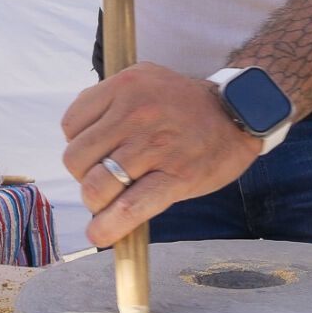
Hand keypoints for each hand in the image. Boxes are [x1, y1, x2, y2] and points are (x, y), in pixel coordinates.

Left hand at [60, 62, 259, 247]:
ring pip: (96, 186)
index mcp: (125, 86)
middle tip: (103, 180)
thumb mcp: (145, 79)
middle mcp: (137, 113)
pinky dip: (109, 227)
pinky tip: (102, 233)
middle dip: (84, 176)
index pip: (71, 125)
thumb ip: (109, 100)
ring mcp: (156, 147)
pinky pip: (130, 208)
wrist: (240, 113)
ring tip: (107, 205)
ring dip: (96, 203)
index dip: (78, 145)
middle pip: (77, 159)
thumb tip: (76, 136)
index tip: (95, 155)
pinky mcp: (176, 177)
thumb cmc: (185, 103)